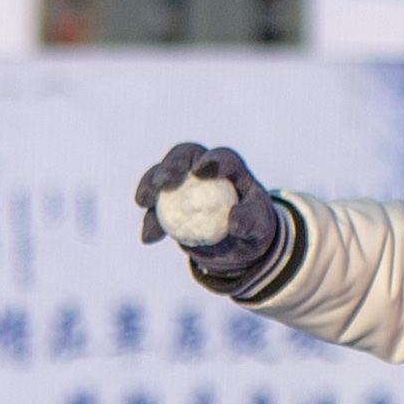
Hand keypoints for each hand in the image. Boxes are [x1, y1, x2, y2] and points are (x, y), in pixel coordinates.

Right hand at [132, 141, 281, 284]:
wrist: (237, 246)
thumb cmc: (253, 231)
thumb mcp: (260, 228)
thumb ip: (251, 221)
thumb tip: (234, 222)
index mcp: (229, 168)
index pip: (222, 157)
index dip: (211, 160)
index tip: (200, 171)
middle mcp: (203, 168)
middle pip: (184, 156)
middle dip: (170, 165)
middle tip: (162, 182)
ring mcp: (183, 183)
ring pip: (162, 176)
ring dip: (149, 187)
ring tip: (142, 203)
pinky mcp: (170, 202)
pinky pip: (156, 208)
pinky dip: (150, 221)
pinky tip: (149, 237)